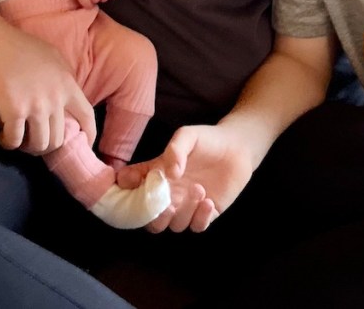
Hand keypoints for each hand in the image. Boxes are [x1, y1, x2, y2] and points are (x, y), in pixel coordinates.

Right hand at [0, 7, 95, 153]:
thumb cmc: (19, 47)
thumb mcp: (52, 56)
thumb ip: (63, 78)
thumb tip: (66, 98)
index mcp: (67, 83)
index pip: (87, 115)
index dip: (88, 133)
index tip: (85, 144)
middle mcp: (55, 97)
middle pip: (59, 137)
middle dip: (46, 144)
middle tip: (33, 141)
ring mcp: (36, 105)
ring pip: (39, 144)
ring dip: (28, 147)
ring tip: (18, 140)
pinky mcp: (15, 111)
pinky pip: (14, 140)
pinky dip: (8, 143)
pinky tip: (1, 137)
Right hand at [118, 124, 254, 233]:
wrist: (237, 148)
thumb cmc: (207, 140)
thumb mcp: (187, 136)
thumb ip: (175, 150)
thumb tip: (169, 173)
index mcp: (156, 175)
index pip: (132, 189)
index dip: (125, 192)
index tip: (131, 184)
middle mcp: (169, 195)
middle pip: (150, 220)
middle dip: (155, 217)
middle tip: (168, 204)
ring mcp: (187, 207)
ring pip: (175, 225)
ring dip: (184, 211)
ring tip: (199, 188)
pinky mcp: (207, 214)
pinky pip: (197, 227)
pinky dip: (200, 218)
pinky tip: (209, 202)